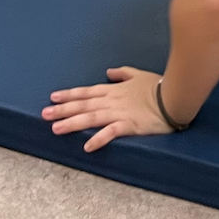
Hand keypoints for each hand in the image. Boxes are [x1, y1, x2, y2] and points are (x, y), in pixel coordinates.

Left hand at [44, 66, 172, 150]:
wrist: (174, 95)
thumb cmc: (158, 85)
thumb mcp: (138, 75)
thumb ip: (122, 74)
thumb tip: (109, 72)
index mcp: (113, 90)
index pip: (86, 92)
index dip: (69, 95)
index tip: (53, 98)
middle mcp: (112, 101)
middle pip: (83, 105)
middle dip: (63, 110)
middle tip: (44, 114)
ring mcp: (119, 113)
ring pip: (91, 118)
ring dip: (72, 123)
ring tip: (56, 128)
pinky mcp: (129, 125)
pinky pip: (111, 133)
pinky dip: (98, 139)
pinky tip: (86, 146)